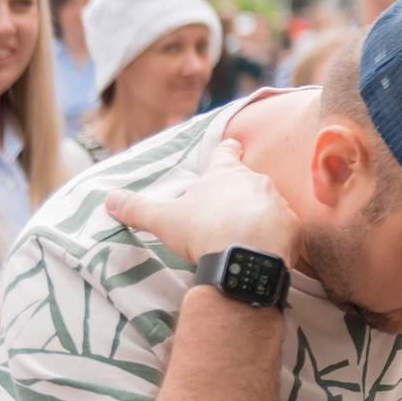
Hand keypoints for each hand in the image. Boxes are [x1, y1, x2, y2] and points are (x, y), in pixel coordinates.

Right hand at [106, 138, 298, 265]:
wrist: (245, 254)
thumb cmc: (203, 229)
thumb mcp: (164, 219)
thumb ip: (138, 208)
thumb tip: (109, 199)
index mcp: (224, 173)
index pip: (227, 152)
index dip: (227, 150)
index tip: (231, 145)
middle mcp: (256, 180)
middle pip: (249, 179)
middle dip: (239, 191)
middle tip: (227, 208)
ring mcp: (277, 201)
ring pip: (268, 202)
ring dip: (258, 214)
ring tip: (244, 233)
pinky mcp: (291, 225)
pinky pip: (283, 227)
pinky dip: (274, 235)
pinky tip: (262, 250)